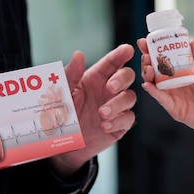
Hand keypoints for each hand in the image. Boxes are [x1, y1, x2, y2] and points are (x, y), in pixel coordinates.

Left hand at [50, 44, 135, 175]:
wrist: (64, 144)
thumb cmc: (64, 114)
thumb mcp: (63, 93)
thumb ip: (70, 74)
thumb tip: (78, 55)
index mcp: (96, 78)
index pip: (112, 62)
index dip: (121, 54)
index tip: (128, 49)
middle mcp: (108, 90)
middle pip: (127, 75)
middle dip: (122, 79)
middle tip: (111, 87)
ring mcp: (116, 107)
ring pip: (130, 97)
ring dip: (118, 103)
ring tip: (102, 113)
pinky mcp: (120, 124)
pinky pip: (128, 118)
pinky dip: (118, 120)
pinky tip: (104, 125)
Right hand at [137, 38, 193, 167]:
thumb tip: (192, 41)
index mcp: (185, 72)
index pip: (167, 58)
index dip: (155, 50)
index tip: (147, 41)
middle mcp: (177, 83)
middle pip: (157, 70)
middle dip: (148, 60)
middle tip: (145, 53)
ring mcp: (174, 96)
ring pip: (155, 83)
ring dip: (148, 73)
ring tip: (147, 65)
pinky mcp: (174, 108)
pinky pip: (160, 98)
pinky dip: (152, 91)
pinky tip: (148, 83)